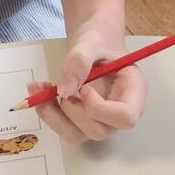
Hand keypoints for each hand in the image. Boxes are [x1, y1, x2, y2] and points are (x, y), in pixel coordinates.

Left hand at [32, 20, 146, 143]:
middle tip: (56, 86)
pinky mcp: (82, 121)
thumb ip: (80, 61)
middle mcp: (119, 111)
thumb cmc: (99, 39)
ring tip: (41, 88)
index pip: (126, 117)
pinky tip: (40, 91)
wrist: (92, 41)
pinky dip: (47, 113)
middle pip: (99, 130)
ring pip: (77, 135)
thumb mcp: (90, 42)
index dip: (101, 109)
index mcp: (133, 91)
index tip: (84, 89)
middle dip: (72, 110)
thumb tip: (64, 90)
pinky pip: (63, 128)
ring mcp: (101, 120)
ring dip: (54, 115)